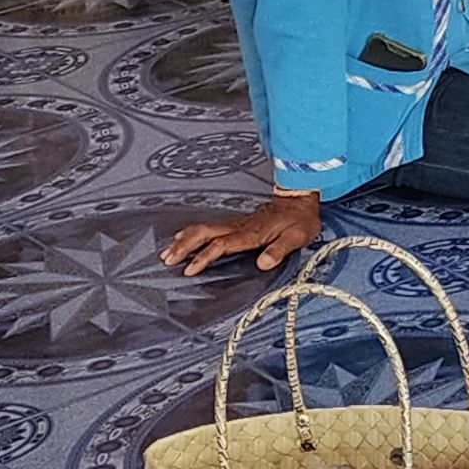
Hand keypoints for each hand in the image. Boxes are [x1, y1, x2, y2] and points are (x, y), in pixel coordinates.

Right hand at [161, 191, 321, 276]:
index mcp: (251, 233)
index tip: (190, 269)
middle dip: (184, 246)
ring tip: (168, 252)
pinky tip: (183, 237)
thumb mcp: (297, 236)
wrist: (300, 199)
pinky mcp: (236, 223)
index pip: (222, 245)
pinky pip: (209, 227)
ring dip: (184, 240)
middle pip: (205, 233)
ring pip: (204, 229)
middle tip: (167, 259)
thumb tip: (264, 263)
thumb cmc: (299, 219)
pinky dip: (192, 233)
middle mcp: (240, 227)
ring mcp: (236, 223)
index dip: (204, 257)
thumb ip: (280, 250)